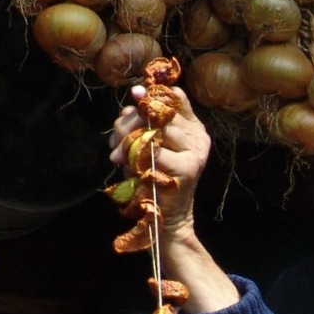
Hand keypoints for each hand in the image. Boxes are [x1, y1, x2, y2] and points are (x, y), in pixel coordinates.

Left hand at [107, 85, 239, 313]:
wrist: (164, 219)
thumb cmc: (152, 180)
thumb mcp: (146, 144)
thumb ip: (143, 121)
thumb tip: (135, 97)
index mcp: (193, 127)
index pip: (175, 97)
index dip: (152, 94)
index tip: (135, 95)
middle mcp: (199, 137)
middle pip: (160, 111)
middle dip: (129, 120)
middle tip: (114, 138)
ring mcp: (196, 152)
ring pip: (155, 129)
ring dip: (127, 139)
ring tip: (117, 155)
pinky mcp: (188, 168)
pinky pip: (153, 150)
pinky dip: (135, 157)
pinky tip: (128, 168)